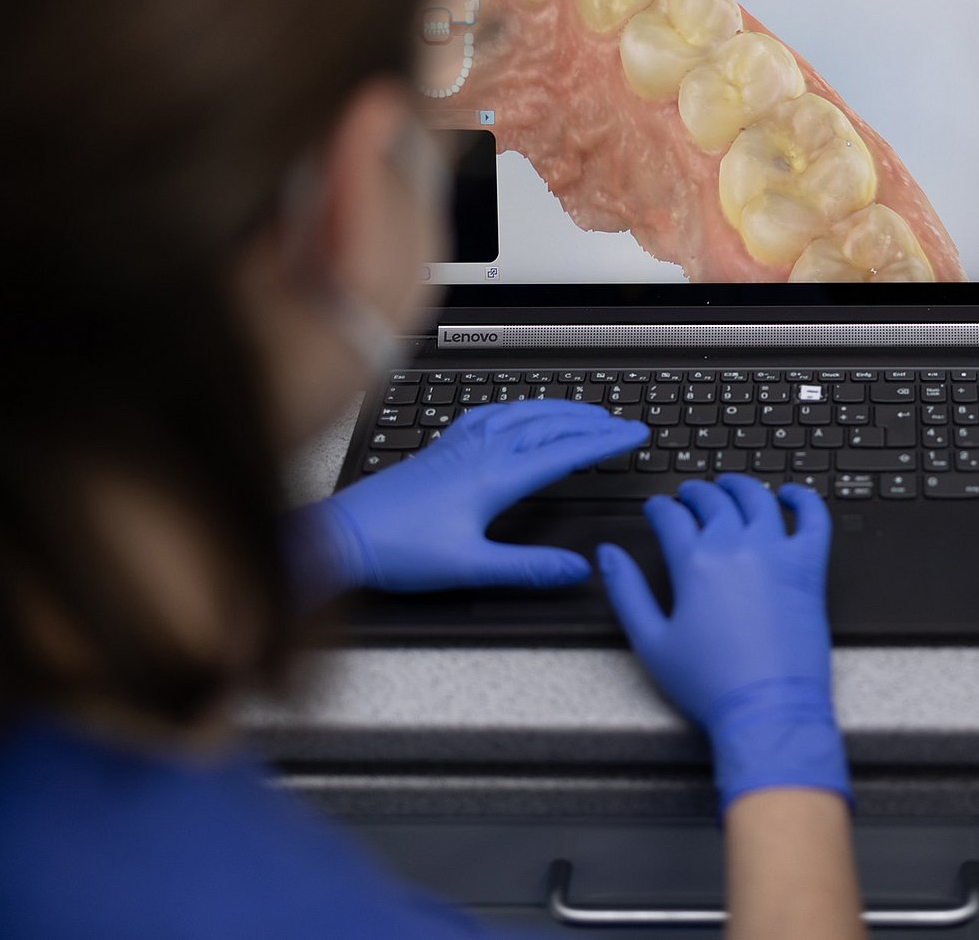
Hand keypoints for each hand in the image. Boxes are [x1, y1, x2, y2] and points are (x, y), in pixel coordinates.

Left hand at [309, 400, 648, 593]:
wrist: (344, 535)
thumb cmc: (399, 550)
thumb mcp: (469, 567)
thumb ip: (527, 569)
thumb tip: (576, 570)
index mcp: (494, 476)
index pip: (564, 451)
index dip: (604, 442)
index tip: (634, 433)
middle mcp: (480, 451)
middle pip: (547, 424)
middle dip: (589, 421)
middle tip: (620, 422)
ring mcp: (458, 445)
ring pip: (520, 414)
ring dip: (557, 410)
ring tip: (581, 412)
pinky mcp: (441, 448)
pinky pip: (490, 415)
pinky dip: (517, 409)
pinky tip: (517, 413)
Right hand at [597, 474, 847, 810]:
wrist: (766, 709)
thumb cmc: (711, 684)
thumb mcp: (650, 641)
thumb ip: (626, 591)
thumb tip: (608, 555)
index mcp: (694, 564)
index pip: (671, 517)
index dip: (660, 508)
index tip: (656, 509)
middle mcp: (736, 549)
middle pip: (713, 502)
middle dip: (695, 493)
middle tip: (689, 495)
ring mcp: (776, 554)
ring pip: (758, 499)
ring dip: (740, 486)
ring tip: (730, 485)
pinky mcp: (808, 568)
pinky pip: (813, 518)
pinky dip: (804, 499)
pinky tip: (792, 494)